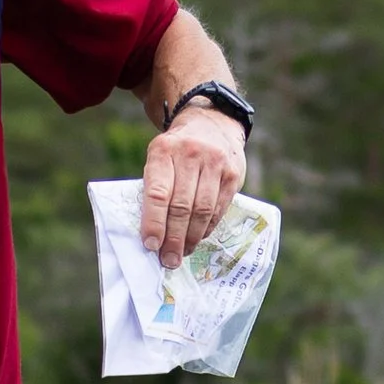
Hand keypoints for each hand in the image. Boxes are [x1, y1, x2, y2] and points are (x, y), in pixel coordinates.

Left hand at [141, 105, 246, 266]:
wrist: (211, 123)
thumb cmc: (176, 150)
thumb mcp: (159, 157)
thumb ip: (155, 187)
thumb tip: (151, 233)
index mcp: (162, 151)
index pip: (158, 194)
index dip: (154, 223)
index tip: (151, 246)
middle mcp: (190, 155)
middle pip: (181, 207)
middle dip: (173, 238)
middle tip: (168, 260)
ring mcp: (214, 163)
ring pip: (202, 210)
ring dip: (191, 237)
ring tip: (183, 253)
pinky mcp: (233, 173)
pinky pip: (219, 208)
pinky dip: (207, 227)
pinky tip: (198, 237)